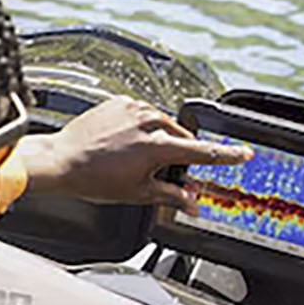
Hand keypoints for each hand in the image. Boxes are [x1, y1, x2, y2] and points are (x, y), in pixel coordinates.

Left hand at [18, 96, 250, 209]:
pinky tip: (122, 144)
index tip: (244, 154)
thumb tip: (192, 203)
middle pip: (180, 138)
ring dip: (158, 139)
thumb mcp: (138, 194)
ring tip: (133, 158)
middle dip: (177, 153)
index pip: (203, 151)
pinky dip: (139, 127)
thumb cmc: (93, 180)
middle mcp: (149, 122)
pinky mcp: (120, 102)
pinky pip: (141, 114)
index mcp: (157, 147)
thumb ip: (171, 196)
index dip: (227, 155)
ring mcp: (133, 109)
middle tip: (159, 171)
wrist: (59, 161)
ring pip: (162, 124)